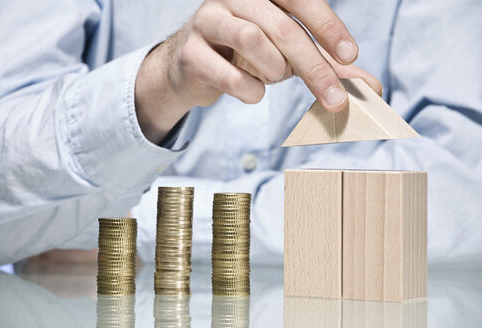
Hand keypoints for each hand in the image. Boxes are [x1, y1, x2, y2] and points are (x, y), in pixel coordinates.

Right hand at [135, 0, 381, 143]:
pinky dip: (248, 90)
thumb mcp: (289, 55)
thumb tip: (372, 88)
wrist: (192, 67)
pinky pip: (227, 74)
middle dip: (313, 67)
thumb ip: (326, 66)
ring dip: (273, 71)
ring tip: (272, 78)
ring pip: (252, 40)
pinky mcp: (191, 51)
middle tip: (334, 99)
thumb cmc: (247, 56)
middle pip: (283, 27)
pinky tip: (250, 91)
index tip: (350, 55)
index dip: (328, 25)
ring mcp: (208, 20)